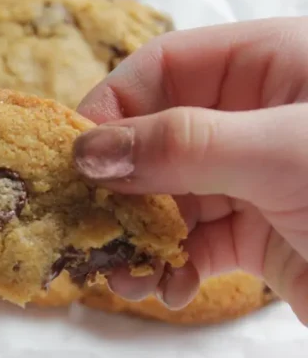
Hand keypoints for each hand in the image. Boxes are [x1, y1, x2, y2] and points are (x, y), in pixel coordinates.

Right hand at [72, 17, 307, 322]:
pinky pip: (190, 247)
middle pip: (153, 139)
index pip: (163, 69)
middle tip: (84, 223)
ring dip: (137, 237)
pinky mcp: (255, 236)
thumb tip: (90, 151)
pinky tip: (163, 289)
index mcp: (268, 68)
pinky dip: (168, 270)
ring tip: (122, 271)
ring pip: (166, 199)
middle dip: (118, 186)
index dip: (112, 105)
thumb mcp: (281, 151)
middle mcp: (252, 120)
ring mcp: (251, 179)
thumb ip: (180, 145)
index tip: (75, 155)